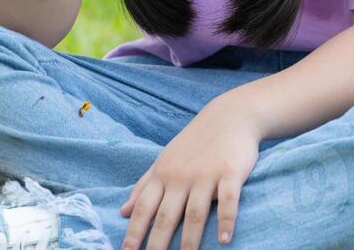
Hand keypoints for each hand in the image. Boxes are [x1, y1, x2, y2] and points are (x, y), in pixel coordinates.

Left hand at [119, 95, 261, 248]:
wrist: (229, 115)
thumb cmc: (194, 142)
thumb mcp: (164, 160)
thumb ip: (143, 185)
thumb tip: (123, 211)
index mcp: (163, 174)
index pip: (144, 207)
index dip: (134, 231)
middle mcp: (181, 176)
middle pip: (166, 215)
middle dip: (156, 243)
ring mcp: (206, 175)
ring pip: (195, 213)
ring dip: (190, 240)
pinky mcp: (230, 173)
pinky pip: (228, 200)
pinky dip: (226, 220)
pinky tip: (224, 240)